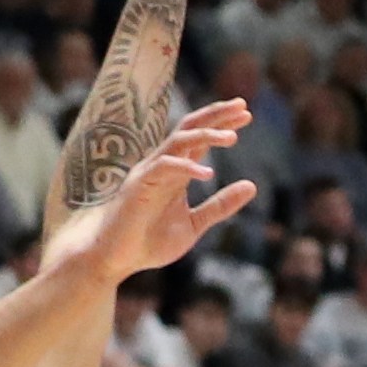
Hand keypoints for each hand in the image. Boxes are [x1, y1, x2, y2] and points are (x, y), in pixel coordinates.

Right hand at [74, 105, 255, 278]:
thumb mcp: (194, 224)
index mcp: (176, 172)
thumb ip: (220, 206)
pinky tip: (208, 174)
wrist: (115, 261)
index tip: (247, 113)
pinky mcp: (138, 186)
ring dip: (206, 136)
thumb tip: (252, 186)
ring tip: (232, 137)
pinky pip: (164, 167)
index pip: (199, 138)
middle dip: (216, 115)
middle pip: (189, 129)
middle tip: (243, 106)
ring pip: (178, 141)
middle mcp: (162, 165)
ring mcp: (148, 173)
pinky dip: (186, 167)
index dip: (221, 123)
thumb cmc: (149, 242)